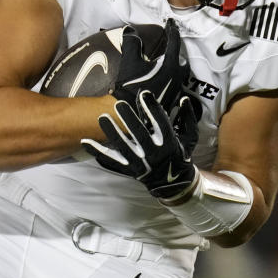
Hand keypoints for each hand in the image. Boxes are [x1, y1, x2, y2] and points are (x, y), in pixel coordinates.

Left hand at [81, 91, 198, 201]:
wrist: (175, 183)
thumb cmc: (182, 155)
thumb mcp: (191, 137)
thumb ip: (188, 118)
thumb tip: (183, 100)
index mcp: (170, 144)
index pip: (160, 122)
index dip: (152, 107)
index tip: (144, 94)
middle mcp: (154, 154)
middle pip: (140, 134)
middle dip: (129, 118)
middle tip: (119, 104)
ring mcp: (141, 163)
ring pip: (123, 147)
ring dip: (112, 132)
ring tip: (102, 118)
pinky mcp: (130, 170)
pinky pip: (111, 161)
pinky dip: (98, 152)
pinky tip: (86, 142)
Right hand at [112, 19, 185, 113]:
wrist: (133, 114)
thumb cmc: (132, 87)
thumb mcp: (129, 62)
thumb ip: (132, 43)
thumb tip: (130, 29)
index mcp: (171, 64)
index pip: (174, 41)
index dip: (171, 29)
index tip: (170, 21)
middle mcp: (178, 75)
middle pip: (180, 57)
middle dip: (175, 49)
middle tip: (167, 43)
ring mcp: (177, 87)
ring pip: (179, 70)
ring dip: (172, 63)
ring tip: (162, 59)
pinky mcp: (173, 97)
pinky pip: (174, 81)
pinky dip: (169, 74)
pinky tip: (160, 75)